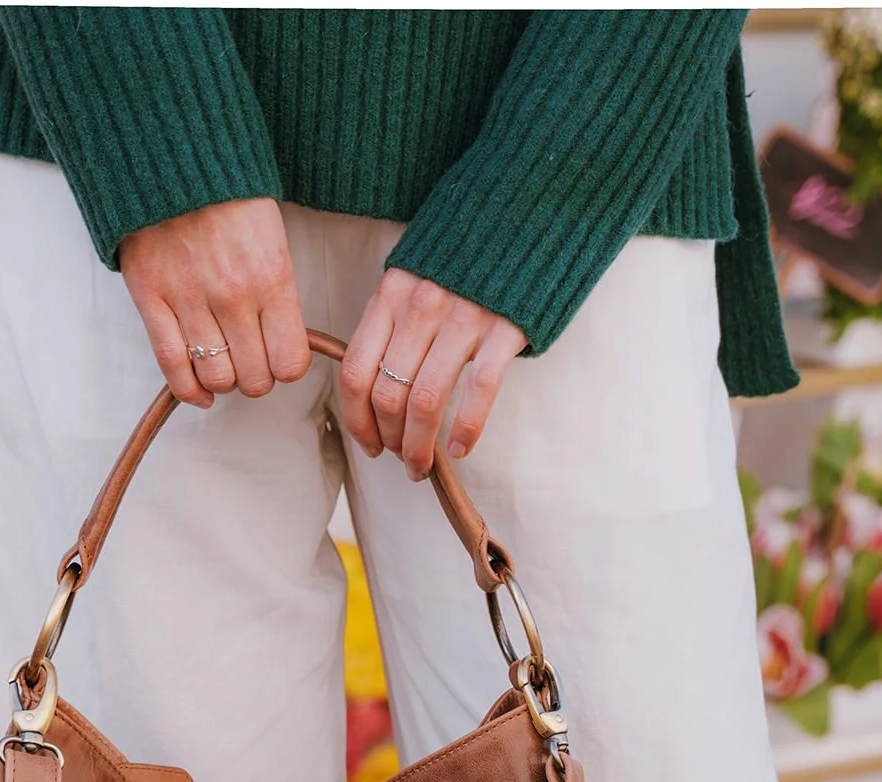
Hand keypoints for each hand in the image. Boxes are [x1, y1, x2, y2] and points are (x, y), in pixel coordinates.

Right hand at [119, 199, 311, 407]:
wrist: (170, 153)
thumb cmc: (226, 193)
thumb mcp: (272, 235)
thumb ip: (278, 290)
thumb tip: (282, 343)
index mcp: (272, 277)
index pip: (290, 362)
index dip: (285, 366)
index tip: (278, 356)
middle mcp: (233, 296)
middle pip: (254, 379)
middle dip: (255, 376)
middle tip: (249, 358)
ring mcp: (190, 299)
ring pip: (216, 379)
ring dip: (223, 380)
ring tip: (222, 362)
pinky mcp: (151, 298)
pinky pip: (173, 367)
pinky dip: (189, 390)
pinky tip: (199, 391)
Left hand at [339, 271, 526, 478]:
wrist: (526, 215)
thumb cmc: (463, 259)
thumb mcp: (413, 275)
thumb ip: (391, 322)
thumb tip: (373, 388)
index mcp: (391, 295)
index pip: (356, 372)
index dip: (357, 420)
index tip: (369, 444)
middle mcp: (421, 306)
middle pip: (388, 394)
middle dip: (390, 440)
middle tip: (402, 459)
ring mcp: (463, 317)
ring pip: (426, 402)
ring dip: (420, 446)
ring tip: (422, 465)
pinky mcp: (504, 327)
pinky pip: (478, 391)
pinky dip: (466, 430)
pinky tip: (460, 449)